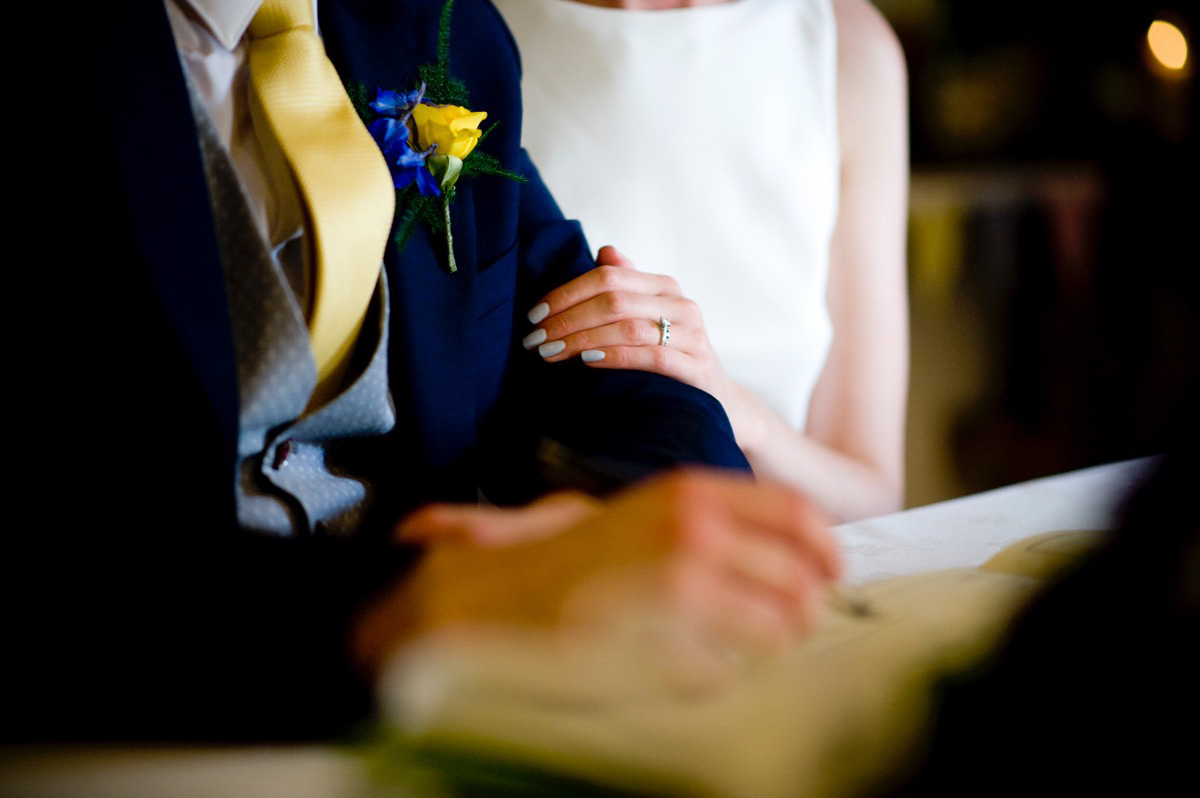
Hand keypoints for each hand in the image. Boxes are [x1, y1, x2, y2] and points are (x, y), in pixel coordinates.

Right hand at [352, 470, 840, 689]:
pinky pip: (727, 674)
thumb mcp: (640, 511)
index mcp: (689, 494)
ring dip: (766, 644)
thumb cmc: (565, 558)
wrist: (490, 598)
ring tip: (734, 644)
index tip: (830, 572)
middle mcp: (695, 537)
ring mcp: (683, 597)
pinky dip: (714, 674)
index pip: (796, 515)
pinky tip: (676, 662)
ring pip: (777, 630)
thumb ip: (710, 520)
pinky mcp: (665, 653)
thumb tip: (785, 549)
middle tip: (789, 622)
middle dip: (803, 608)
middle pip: (800, 580)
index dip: (826, 548)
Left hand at [523, 246, 731, 403]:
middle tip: (535, 339)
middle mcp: (682, 304)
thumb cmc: (670, 356)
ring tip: (550, 353)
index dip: (566, 293)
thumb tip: (605, 251)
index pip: (607, 276)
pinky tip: (587, 361)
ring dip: (581, 340)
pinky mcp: (697, 367)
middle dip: (566, 319)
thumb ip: (627, 286)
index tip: (535, 315)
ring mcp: (693, 336)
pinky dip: (615, 356)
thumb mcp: (648, 318)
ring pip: (628, 328)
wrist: (717, 399)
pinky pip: (651, 357)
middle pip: (613, 300)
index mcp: (664, 287)